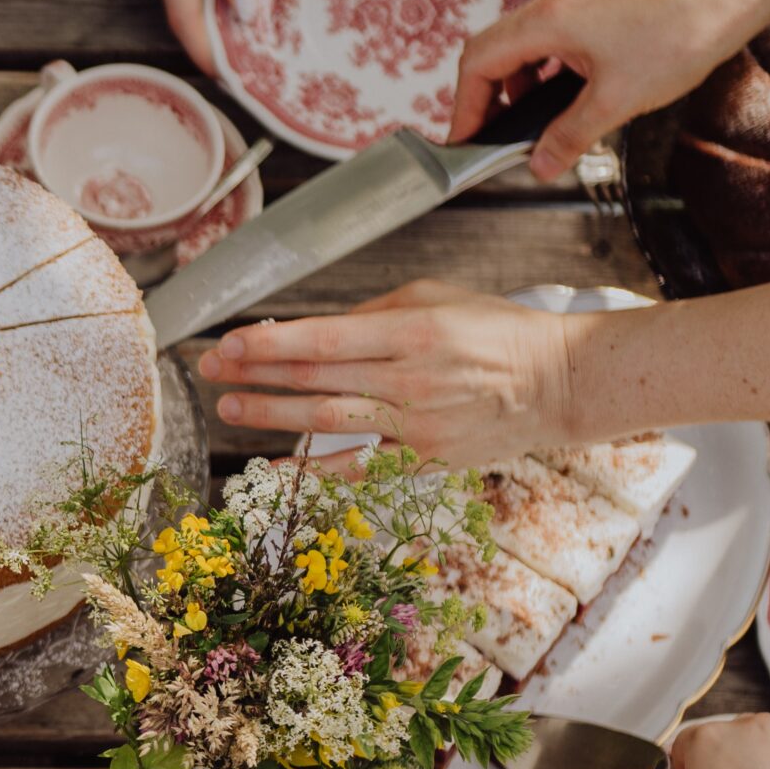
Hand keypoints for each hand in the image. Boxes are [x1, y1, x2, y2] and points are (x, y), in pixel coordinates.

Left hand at [196, 280, 579, 463]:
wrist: (557, 383)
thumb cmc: (497, 332)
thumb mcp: (438, 298)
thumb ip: (374, 314)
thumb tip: (314, 332)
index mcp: (414, 331)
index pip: (324, 339)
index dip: (270, 344)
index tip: (229, 342)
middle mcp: (412, 380)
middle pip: (316, 380)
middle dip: (255, 374)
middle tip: (212, 370)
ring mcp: (419, 426)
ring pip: (329, 423)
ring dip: (272, 416)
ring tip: (231, 407)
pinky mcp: (427, 461)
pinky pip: (360, 469)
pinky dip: (315, 471)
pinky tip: (276, 468)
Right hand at [448, 0, 747, 179]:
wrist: (725, 2)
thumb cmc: (677, 36)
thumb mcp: (615, 101)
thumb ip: (570, 136)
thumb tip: (540, 165)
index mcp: (545, 24)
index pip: (478, 64)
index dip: (465, 107)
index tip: (465, 140)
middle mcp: (550, 10)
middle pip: (491, 55)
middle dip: (482, 99)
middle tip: (487, 137)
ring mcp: (571, 11)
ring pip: (519, 52)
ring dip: (514, 90)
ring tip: (525, 127)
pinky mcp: (591, 18)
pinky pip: (548, 49)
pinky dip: (541, 79)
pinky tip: (561, 106)